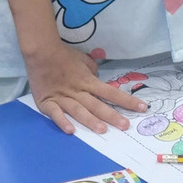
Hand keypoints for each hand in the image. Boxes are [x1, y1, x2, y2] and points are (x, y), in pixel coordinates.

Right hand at [24, 40, 147, 133]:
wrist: (41, 52)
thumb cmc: (64, 55)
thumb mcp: (84, 60)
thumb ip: (93, 71)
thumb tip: (99, 79)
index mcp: (88, 81)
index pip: (111, 92)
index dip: (127, 101)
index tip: (142, 108)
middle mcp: (78, 91)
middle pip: (97, 104)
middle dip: (112, 115)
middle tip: (125, 126)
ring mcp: (62, 97)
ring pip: (79, 110)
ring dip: (90, 120)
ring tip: (102, 130)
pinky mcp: (47, 102)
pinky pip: (55, 113)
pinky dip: (62, 121)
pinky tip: (70, 131)